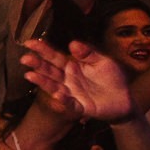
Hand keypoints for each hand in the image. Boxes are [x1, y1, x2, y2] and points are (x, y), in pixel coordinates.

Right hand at [21, 39, 136, 122]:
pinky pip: (69, 103)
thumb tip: (72, 44)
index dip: (42, 49)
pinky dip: (63, 100)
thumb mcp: (103, 61)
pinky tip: (57, 94)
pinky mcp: (79, 106)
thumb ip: (88, 53)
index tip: (29, 43)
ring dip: (42, 81)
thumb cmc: (112, 78)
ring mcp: (71, 93)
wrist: (124, 99)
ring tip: (30, 75)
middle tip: (25, 58)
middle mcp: (67, 79)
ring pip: (54, 86)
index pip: (54, 56)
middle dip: (37, 64)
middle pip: (49, 70)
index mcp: (72, 65)